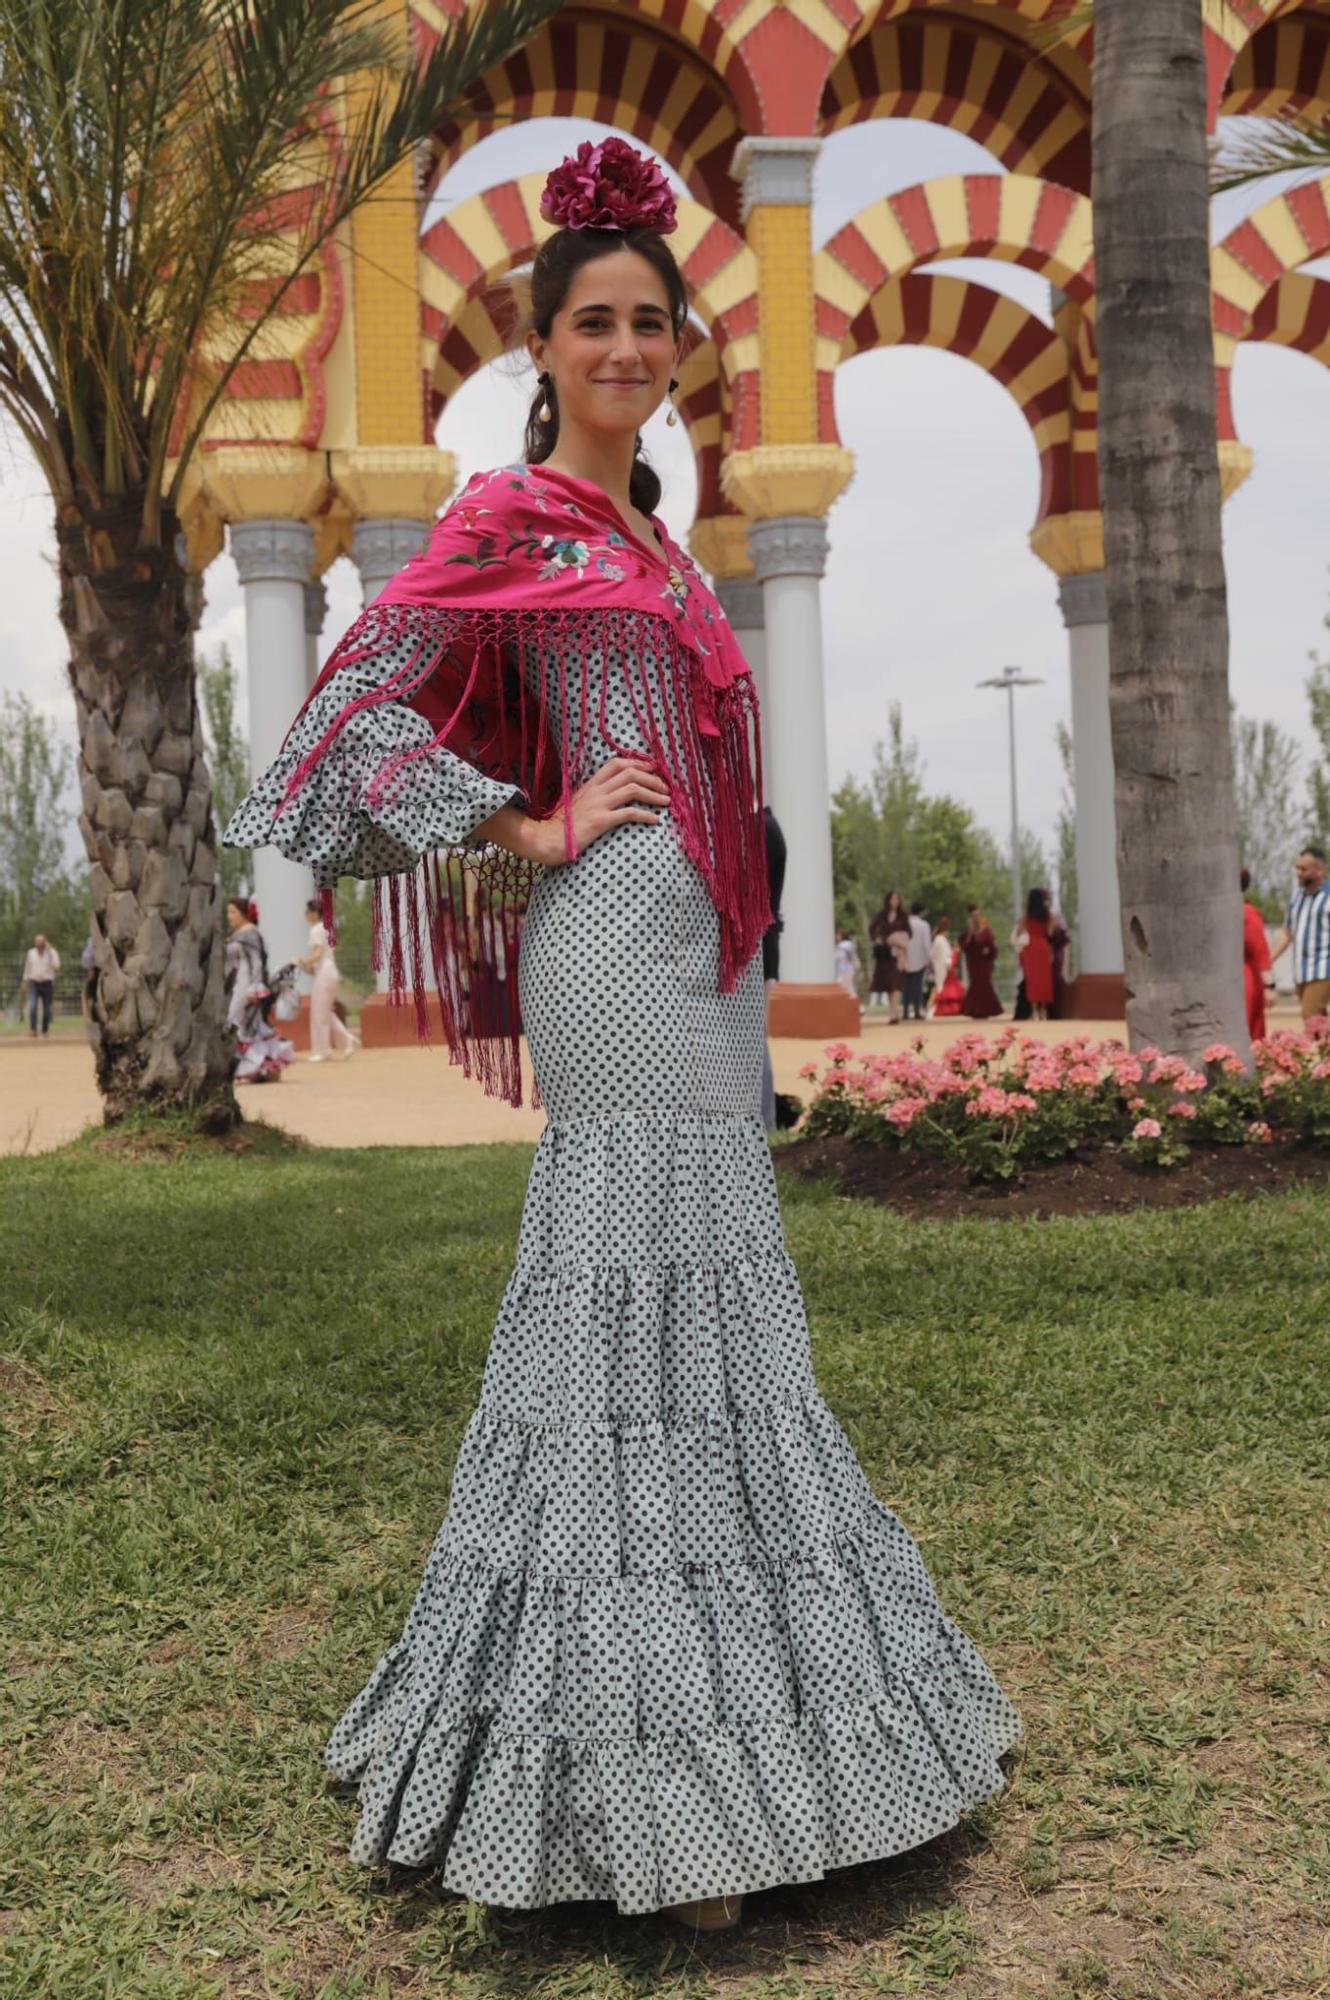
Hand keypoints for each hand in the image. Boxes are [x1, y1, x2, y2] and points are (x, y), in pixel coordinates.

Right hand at [538, 755, 671, 864]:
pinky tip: (655, 820)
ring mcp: (598, 804)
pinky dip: (646, 815)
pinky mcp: (601, 821)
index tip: (654, 769)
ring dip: (654, 794)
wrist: (549, 839)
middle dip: (652, 779)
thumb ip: (595, 795)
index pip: (617, 763)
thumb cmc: (564, 825)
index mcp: (591, 784)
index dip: (639, 763)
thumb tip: (614, 794)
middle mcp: (596, 790)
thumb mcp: (578, 802)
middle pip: (630, 773)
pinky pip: (629, 813)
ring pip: (633, 789)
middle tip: (666, 788)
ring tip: (666, 802)